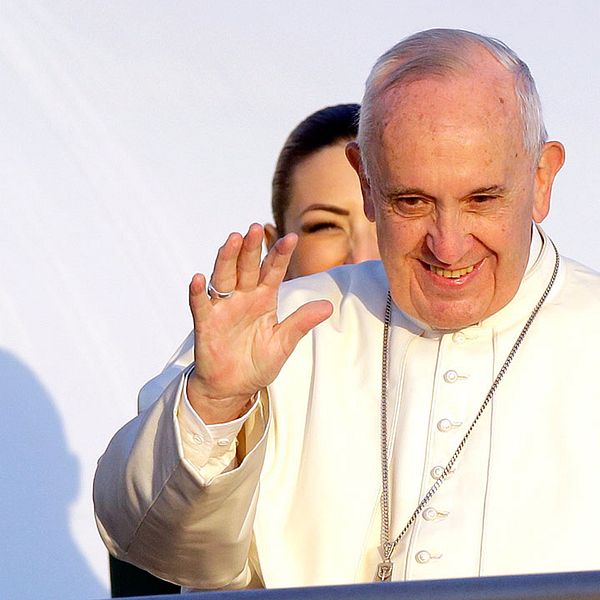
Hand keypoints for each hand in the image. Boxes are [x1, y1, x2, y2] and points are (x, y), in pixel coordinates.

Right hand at [187, 223, 332, 423]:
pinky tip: (199, 278)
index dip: (280, 255)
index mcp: (264, 299)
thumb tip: (328, 306)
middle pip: (246, 267)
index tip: (292, 238)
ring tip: (232, 239)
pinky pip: (200, 305)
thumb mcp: (283, 343)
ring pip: (223, 277)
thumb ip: (301, 323)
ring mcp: (223, 308)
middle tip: (255, 227)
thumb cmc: (257, 363)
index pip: (273, 271)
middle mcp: (242, 297)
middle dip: (251, 248)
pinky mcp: (206, 324)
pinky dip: (199, 292)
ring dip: (227, 258)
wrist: (233, 388)